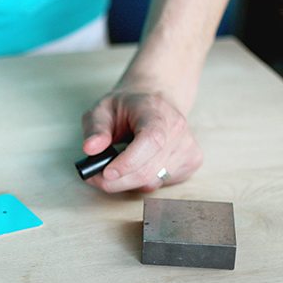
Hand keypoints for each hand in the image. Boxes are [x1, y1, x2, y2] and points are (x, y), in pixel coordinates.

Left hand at [81, 90, 202, 192]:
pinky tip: (137, 165)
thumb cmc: (127, 106)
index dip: (128, 162)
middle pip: (148, 170)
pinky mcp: (192, 161)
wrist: (156, 99)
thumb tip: (90, 149)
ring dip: (127, 182)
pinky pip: (161, 183)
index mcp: (155, 112)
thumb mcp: (102, 109)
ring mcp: (188, 147)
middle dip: (116, 181)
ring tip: (115, 165)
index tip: (105, 172)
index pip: (150, 141)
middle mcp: (177, 129)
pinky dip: (142, 181)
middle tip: (94, 177)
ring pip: (152, 181)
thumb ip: (95, 129)